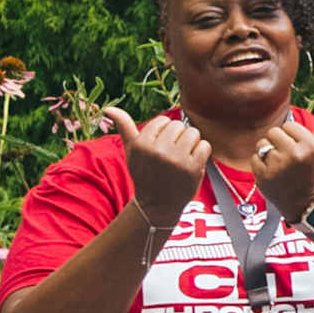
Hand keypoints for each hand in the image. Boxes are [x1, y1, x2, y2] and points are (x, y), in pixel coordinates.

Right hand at [105, 107, 214, 236]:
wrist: (157, 204)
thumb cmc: (144, 173)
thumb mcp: (132, 151)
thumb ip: (124, 127)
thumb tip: (108, 109)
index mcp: (141, 144)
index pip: (163, 121)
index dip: (164, 133)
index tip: (160, 147)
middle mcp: (157, 150)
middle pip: (179, 125)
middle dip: (178, 137)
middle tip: (171, 155)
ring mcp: (176, 159)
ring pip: (193, 133)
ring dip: (191, 144)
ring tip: (181, 158)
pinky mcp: (193, 168)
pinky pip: (205, 146)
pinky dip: (201, 153)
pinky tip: (191, 164)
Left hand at [249, 103, 313, 223]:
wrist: (304, 200)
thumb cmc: (312, 169)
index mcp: (311, 145)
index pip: (288, 126)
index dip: (291, 136)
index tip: (299, 149)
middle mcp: (295, 155)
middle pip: (273, 132)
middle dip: (278, 142)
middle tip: (287, 157)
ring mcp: (279, 166)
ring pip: (262, 144)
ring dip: (267, 152)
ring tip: (279, 164)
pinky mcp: (264, 176)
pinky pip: (255, 158)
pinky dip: (261, 165)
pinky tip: (272, 173)